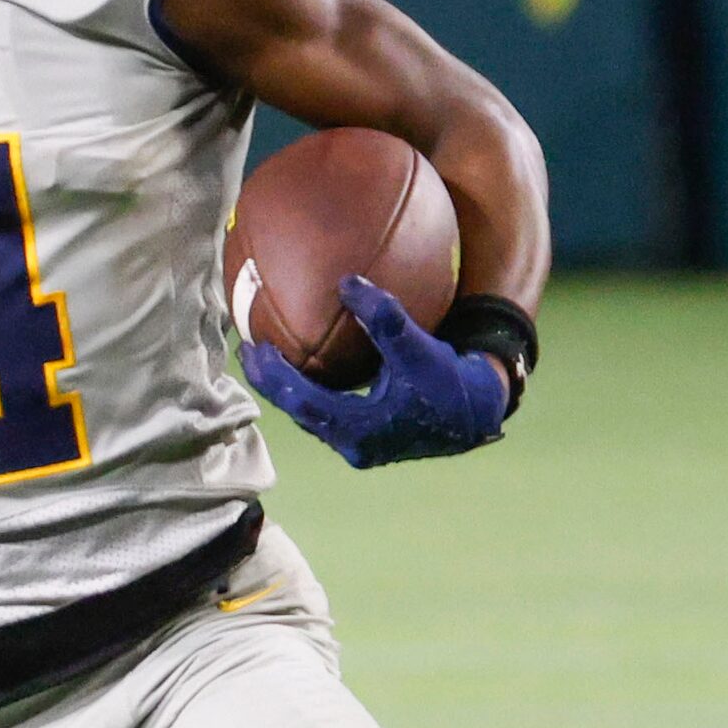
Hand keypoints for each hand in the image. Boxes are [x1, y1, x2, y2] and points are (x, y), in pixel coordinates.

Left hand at [241, 275, 507, 468]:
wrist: (478, 415)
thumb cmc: (450, 383)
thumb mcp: (419, 349)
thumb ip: (385, 319)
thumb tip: (348, 283)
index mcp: (361, 430)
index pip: (302, 403)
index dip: (275, 377)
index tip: (256, 347)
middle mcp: (354, 444)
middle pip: (298, 412)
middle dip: (270, 382)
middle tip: (249, 349)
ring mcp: (359, 443)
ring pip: (310, 415)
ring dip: (286, 388)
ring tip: (265, 357)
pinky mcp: (366, 436)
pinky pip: (325, 412)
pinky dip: (308, 390)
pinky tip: (303, 366)